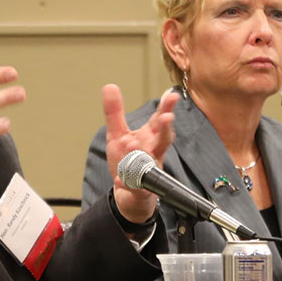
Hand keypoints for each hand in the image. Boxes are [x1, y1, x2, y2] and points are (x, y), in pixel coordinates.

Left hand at [102, 84, 176, 223]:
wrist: (129, 195)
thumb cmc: (128, 161)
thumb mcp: (117, 135)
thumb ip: (115, 112)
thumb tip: (109, 86)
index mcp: (150, 138)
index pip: (159, 121)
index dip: (166, 108)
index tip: (172, 95)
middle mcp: (153, 153)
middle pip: (163, 140)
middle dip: (165, 129)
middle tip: (166, 117)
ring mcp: (148, 172)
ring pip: (149, 162)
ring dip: (142, 154)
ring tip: (131, 144)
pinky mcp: (140, 190)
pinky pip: (135, 186)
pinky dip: (127, 183)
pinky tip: (119, 180)